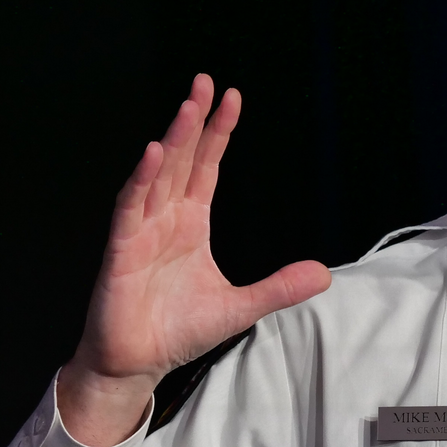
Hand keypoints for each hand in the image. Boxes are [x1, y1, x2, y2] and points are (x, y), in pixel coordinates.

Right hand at [57, 74, 330, 445]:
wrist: (137, 363)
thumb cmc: (178, 330)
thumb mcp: (241, 308)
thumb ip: (280, 288)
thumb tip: (325, 274)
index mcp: (191, 223)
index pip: (206, 167)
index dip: (217, 133)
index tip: (231, 98)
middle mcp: (165, 218)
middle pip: (181, 159)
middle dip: (193, 120)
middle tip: (205, 82)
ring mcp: (141, 230)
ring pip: (158, 175)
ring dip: (172, 141)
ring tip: (187, 110)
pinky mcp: (121, 250)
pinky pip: (131, 208)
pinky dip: (141, 181)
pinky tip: (154, 155)